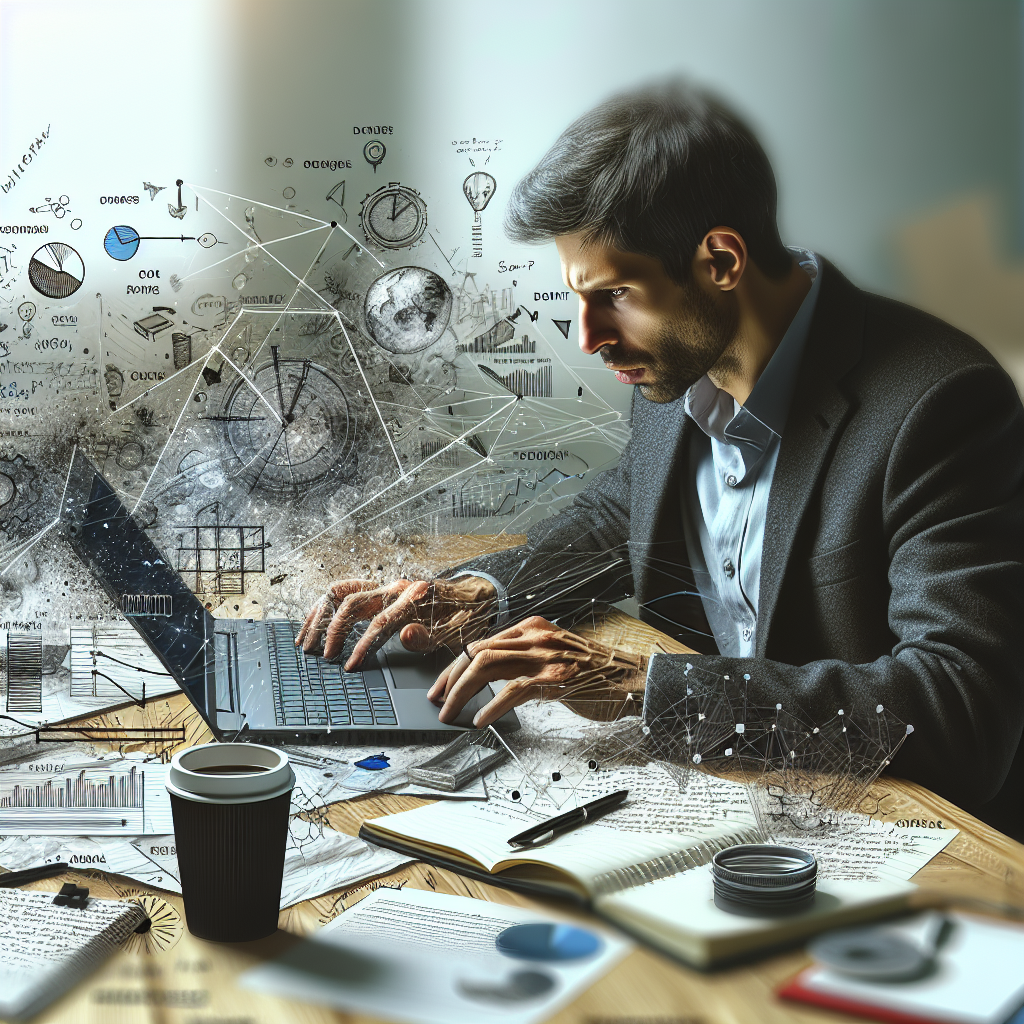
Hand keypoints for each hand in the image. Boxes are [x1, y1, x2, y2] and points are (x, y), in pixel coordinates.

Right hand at [295, 576, 497, 669]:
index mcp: (413, 597)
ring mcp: (384, 586)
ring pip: (340, 593)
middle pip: (352, 603)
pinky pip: (343, 592)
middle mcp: (394, 587)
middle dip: (334, 631)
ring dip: (321, 617)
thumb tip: (405, 635)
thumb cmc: (464, 615)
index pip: (379, 622)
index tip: (349, 665)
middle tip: (325, 657)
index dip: (361, 645)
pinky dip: (324, 608)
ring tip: (307, 642)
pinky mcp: (377, 589)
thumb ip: (428, 635)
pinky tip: (313, 624)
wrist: (473, 594)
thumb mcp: (454, 631)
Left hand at [427, 615, 647, 727]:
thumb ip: (524, 656)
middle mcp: (534, 636)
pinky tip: (481, 719)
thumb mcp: (554, 652)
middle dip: (450, 678)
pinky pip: (513, 690)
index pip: (481, 642)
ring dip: (462, 692)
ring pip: (487, 666)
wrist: (630, 677)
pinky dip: (491, 706)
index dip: (456, 665)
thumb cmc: (593, 670)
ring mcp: (544, 656)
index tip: (442, 685)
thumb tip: (488, 673)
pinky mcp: (554, 678)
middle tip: (438, 700)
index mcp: (531, 627)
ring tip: (451, 712)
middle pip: (476, 651)